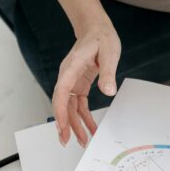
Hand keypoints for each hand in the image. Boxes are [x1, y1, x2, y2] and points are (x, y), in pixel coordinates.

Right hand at [52, 18, 120, 145]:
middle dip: (65, 124)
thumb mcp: (110, 52)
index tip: (62, 127)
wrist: (96, 29)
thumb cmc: (101, 37)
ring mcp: (72, 81)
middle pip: (63, 104)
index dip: (60, 111)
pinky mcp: (79, 85)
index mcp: (71, 68)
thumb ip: (108, 72)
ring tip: (82, 141)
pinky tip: (90, 128)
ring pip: (70, 107)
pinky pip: (78, 104)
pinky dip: (83, 117)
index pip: (61, 92)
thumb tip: (109, 91)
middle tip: (67, 141)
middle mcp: (68, 76)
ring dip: (75, 124)